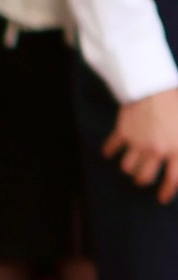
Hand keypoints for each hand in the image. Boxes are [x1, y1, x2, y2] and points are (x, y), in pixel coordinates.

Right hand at [108, 88, 177, 203]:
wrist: (155, 81)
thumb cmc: (176, 100)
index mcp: (176, 148)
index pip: (171, 179)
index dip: (166, 191)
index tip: (161, 198)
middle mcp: (156, 150)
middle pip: (143, 178)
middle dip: (143, 179)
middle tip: (143, 176)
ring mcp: (137, 142)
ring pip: (127, 167)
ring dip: (128, 166)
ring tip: (131, 161)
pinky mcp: (122, 132)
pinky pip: (111, 149)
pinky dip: (109, 151)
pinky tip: (111, 151)